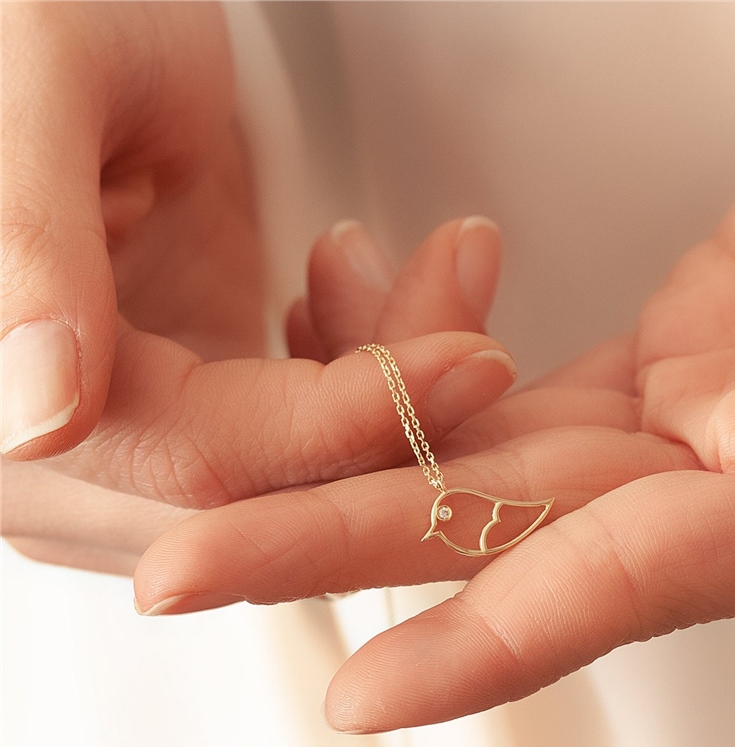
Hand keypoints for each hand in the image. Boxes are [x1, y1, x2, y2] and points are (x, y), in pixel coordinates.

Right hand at [1, 5, 512, 574]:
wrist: (88, 17)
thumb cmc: (38, 19)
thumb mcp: (33, 89)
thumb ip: (26, 252)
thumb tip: (41, 425)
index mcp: (6, 412)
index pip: (204, 462)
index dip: (349, 420)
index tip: (468, 359)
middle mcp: (67, 459)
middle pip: (274, 492)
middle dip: (399, 409)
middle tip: (470, 297)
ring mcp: (143, 437)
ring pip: (307, 473)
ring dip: (395, 385)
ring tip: (442, 262)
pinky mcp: (201, 408)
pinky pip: (312, 435)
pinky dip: (369, 376)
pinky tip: (365, 286)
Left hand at [134, 27, 734, 730]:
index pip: (612, 582)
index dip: (488, 643)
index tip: (360, 696)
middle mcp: (718, 487)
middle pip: (498, 530)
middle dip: (336, 546)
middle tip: (191, 568)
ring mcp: (678, 424)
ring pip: (484, 455)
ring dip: (350, 446)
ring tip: (224, 433)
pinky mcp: (659, 362)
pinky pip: (509, 379)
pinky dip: (420, 355)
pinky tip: (348, 312)